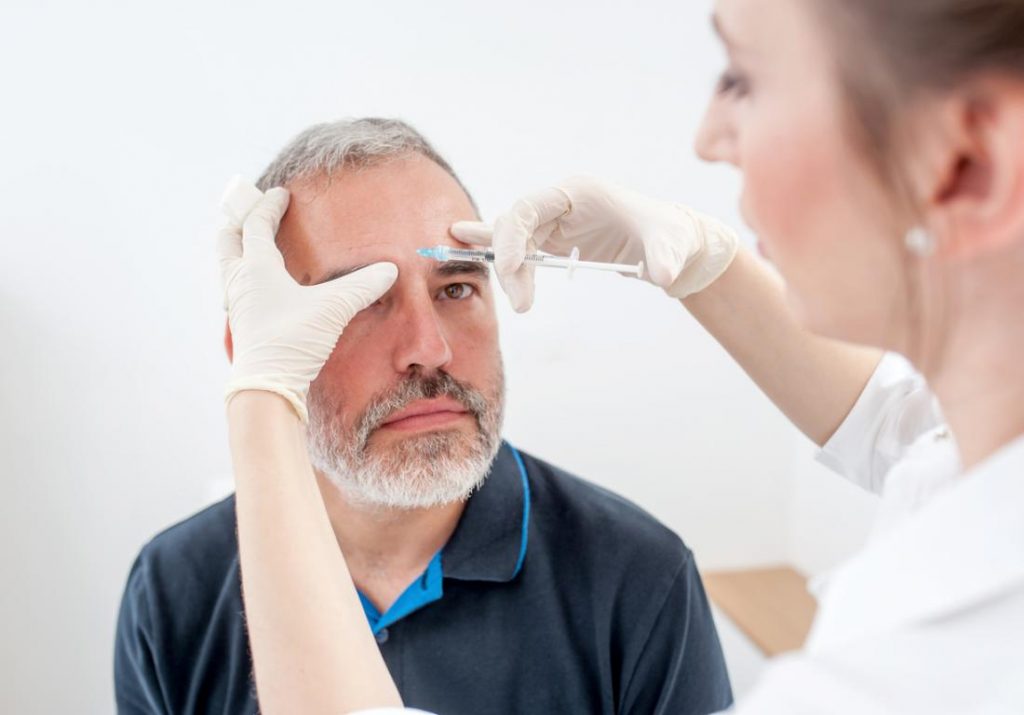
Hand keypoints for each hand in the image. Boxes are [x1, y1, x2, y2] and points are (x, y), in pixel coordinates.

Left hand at [217, 177, 397, 422]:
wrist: (268, 386)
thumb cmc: (293, 341)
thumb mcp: (333, 308)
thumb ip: (362, 286)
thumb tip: (389, 269)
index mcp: (256, 267)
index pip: (257, 224)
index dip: (268, 205)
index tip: (280, 194)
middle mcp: (240, 282)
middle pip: (228, 240)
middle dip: (238, 222)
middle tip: (249, 211)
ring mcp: (237, 304)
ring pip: (228, 265)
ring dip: (238, 249)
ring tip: (252, 245)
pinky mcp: (242, 324)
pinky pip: (236, 288)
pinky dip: (245, 275)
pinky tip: (261, 287)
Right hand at [451, 175, 737, 311]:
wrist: (669, 245)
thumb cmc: (669, 236)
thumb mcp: (671, 246)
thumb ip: (665, 259)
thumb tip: (665, 276)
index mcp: (579, 192)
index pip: (531, 206)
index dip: (513, 233)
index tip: (512, 267)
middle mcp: (560, 203)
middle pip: (515, 226)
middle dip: (511, 263)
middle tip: (521, 303)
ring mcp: (553, 220)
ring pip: (513, 240)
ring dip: (510, 272)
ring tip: (522, 305)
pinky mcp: (551, 239)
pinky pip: (517, 243)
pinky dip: (495, 248)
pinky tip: (464, 243)